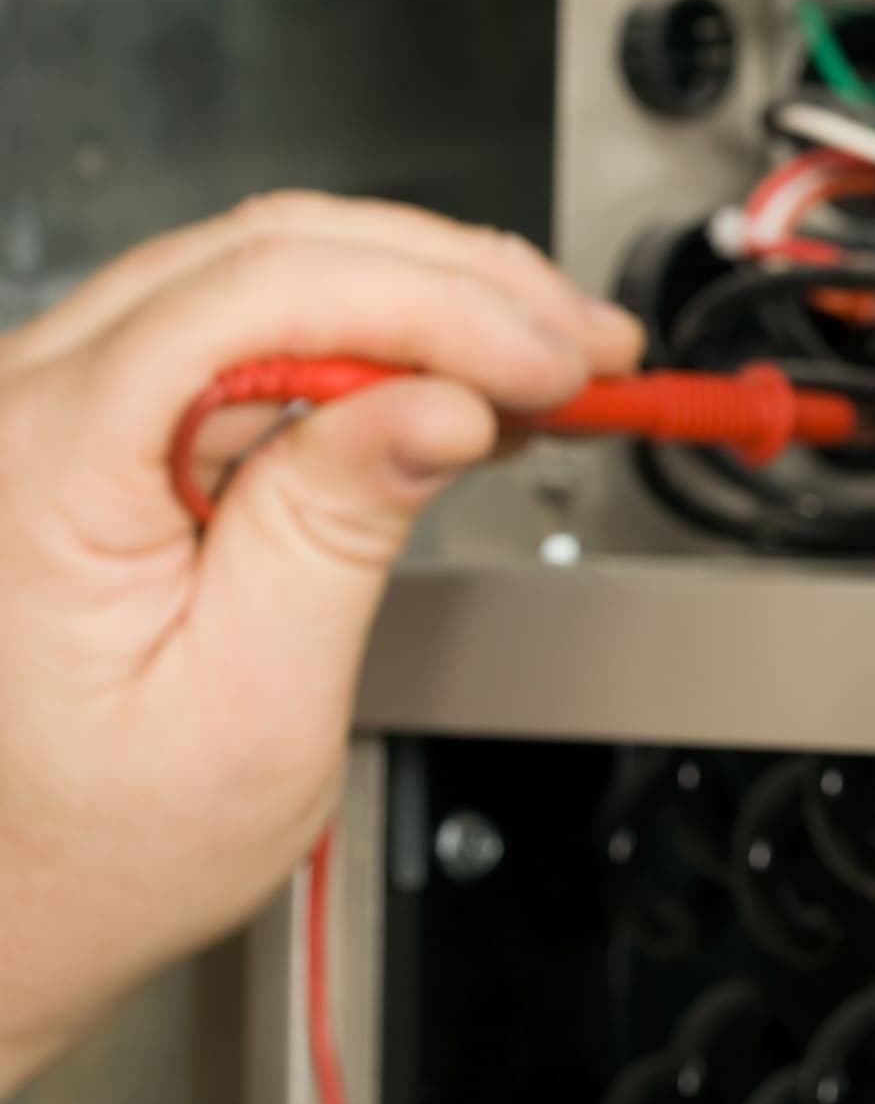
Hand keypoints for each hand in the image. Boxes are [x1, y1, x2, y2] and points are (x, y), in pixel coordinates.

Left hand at [0, 193, 640, 1091]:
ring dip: (429, 299)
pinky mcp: (99, 424)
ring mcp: (52, 405)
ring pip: (266, 271)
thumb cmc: (85, 851)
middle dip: (459, 283)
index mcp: (38, 465)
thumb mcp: (248, 712)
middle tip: (588, 343)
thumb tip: (438, 403)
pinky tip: (462, 375)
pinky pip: (245, 331)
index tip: (554, 358)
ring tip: (551, 358)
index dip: (435, 304)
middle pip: (270, 252)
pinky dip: (374, 339)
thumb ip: (334, 535)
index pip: (260, 294)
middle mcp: (21, 405)